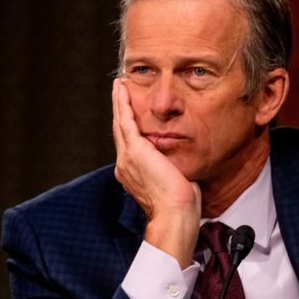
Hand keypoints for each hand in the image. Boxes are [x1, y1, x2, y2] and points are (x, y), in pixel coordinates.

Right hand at [112, 79, 200, 267]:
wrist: (175, 213)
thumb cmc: (180, 205)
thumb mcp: (174, 182)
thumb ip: (172, 170)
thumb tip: (179, 166)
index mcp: (134, 174)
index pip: (130, 144)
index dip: (128, 127)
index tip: (129, 114)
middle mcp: (126, 165)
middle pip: (121, 131)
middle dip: (120, 110)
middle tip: (119, 90)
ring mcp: (128, 158)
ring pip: (120, 123)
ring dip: (119, 102)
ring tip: (119, 86)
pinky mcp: (135, 151)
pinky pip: (125, 121)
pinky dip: (122, 103)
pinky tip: (121, 89)